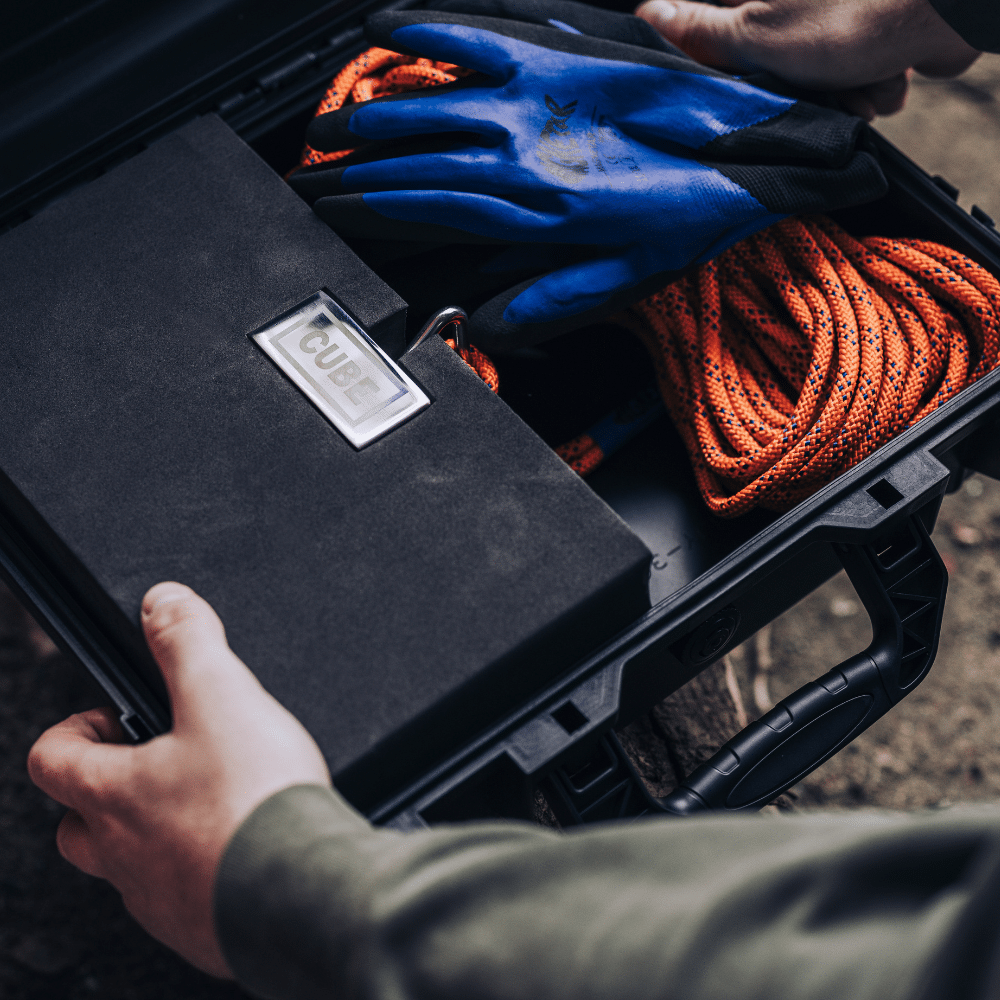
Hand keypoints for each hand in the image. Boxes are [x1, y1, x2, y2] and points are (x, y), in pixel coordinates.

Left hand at [26, 582, 330, 976]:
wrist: (303, 889)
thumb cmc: (255, 803)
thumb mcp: (222, 695)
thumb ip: (188, 641)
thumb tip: (162, 602)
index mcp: (114, 794)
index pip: (51, 759)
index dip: (73, 728)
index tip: (111, 717)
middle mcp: (122, 854)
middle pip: (77, 823)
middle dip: (104, 787)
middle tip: (153, 762)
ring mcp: (158, 897)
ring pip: (127, 864)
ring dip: (151, 831)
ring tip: (205, 803)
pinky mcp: (199, 928)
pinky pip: (179, 897)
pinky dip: (197, 869)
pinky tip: (239, 847)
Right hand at [293, 0, 883, 349]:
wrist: (748, 149)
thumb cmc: (689, 216)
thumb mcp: (620, 281)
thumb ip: (548, 303)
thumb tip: (490, 327)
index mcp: (533, 209)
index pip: (429, 207)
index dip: (372, 210)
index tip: (332, 211)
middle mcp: (522, 152)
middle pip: (415, 159)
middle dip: (355, 168)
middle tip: (309, 171)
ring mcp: (535, 100)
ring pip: (432, 107)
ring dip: (373, 116)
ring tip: (328, 126)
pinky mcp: (558, 55)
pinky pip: (479, 35)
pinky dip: (431, 30)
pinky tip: (386, 26)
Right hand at [635, 0, 980, 119]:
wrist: (939, 12)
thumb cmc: (853, 15)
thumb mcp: (758, 33)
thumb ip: (704, 32)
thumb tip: (649, 13)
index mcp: (762, 3)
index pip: (725, 47)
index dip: (736, 76)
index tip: (752, 87)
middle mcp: (799, 11)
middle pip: (777, 78)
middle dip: (800, 97)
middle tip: (814, 87)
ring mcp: (839, 26)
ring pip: (823, 89)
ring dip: (844, 98)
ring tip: (857, 79)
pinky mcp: (876, 40)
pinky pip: (863, 85)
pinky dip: (875, 88)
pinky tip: (884, 73)